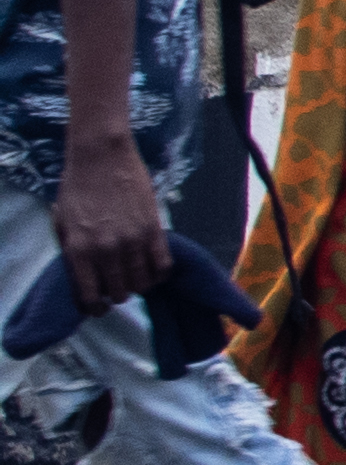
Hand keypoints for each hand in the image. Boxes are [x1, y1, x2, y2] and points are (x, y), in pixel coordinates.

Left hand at [53, 127, 163, 307]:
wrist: (101, 157)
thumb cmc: (76, 188)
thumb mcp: (62, 224)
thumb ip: (72, 252)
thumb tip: (85, 277)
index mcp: (78, 250)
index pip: (90, 296)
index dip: (95, 308)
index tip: (99, 307)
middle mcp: (106, 250)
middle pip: (120, 292)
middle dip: (118, 294)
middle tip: (118, 286)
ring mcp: (133, 240)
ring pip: (143, 282)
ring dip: (139, 284)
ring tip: (136, 276)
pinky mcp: (154, 229)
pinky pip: (163, 265)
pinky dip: (160, 273)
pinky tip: (154, 269)